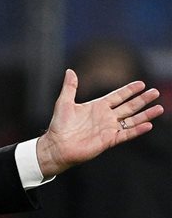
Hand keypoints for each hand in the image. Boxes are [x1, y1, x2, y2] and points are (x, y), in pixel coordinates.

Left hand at [37, 69, 163, 176]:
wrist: (57, 146)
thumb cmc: (59, 125)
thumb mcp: (64, 102)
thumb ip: (70, 87)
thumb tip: (70, 70)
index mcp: (97, 106)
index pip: (117, 96)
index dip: (129, 90)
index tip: (141, 83)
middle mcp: (106, 117)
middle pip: (129, 106)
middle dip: (142, 99)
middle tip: (155, 92)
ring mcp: (109, 129)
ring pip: (132, 120)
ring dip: (145, 114)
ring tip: (160, 108)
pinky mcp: (109, 140)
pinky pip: (126, 134)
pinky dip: (137, 130)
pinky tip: (148, 124)